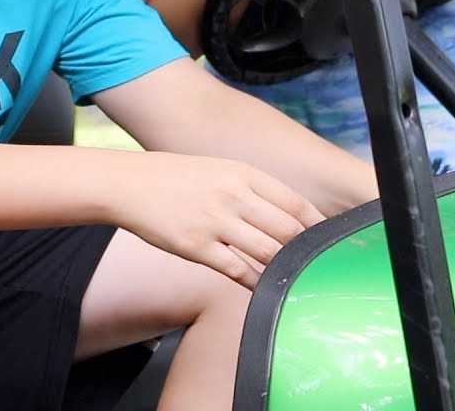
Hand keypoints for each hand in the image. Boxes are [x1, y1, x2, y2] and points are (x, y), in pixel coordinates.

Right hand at [117, 155, 325, 288]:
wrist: (127, 184)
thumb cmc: (171, 177)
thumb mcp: (217, 169)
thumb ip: (249, 188)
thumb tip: (282, 214)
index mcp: (241, 174)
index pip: (294, 202)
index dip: (316, 223)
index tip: (328, 238)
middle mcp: (233, 196)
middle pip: (287, 229)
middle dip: (305, 249)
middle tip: (316, 262)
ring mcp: (215, 221)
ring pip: (266, 251)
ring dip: (283, 266)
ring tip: (292, 276)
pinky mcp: (196, 246)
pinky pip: (236, 269)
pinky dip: (254, 280)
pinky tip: (260, 285)